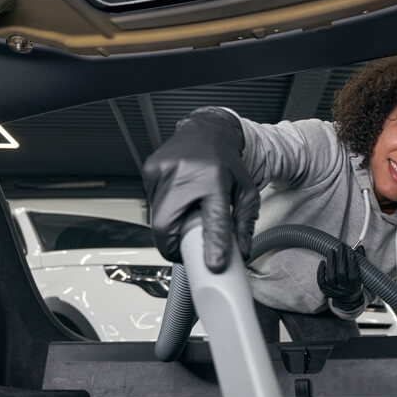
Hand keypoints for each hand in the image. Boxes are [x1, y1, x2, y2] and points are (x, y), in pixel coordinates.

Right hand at [141, 108, 259, 272]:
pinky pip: (152, 205)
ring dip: (170, 228)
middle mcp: (185, 173)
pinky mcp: (150, 171)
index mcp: (214, 180)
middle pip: (168, 227)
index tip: (214, 265)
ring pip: (157, 219)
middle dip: (174, 247)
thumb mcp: (245, 192)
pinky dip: (164, 211)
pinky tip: (177, 199)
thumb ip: (244, 224)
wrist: (206, 131)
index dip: (213, 245)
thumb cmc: (226, 163)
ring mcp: (163, 171)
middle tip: (187, 249)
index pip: (213, 220)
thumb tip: (240, 254)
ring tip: (187, 216)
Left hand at [317, 244, 364, 310]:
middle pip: (341, 273)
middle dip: (340, 258)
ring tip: (331, 251)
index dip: (352, 262)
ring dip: (330, 262)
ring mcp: (334, 291)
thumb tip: (360, 247)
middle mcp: (344, 289)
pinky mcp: (325, 290)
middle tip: (340, 247)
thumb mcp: (361, 274)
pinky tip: (322, 262)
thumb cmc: (354, 282)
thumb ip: (361, 261)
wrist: (348, 299)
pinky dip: (320, 271)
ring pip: (330, 276)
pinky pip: (321, 281)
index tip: (350, 251)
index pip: (353, 274)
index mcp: (354, 285)